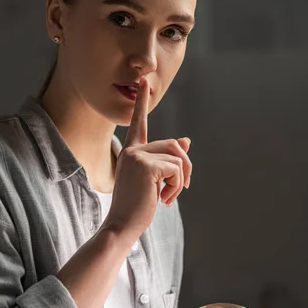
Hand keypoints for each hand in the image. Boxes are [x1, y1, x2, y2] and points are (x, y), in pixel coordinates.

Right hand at [104, 76, 192, 242]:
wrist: (121, 226)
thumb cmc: (136, 206)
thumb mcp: (153, 180)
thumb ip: (168, 159)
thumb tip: (186, 141)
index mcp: (131, 152)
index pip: (138, 123)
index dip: (142, 102)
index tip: (144, 81)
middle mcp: (132, 150)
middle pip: (174, 145)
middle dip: (185, 167)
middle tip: (182, 188)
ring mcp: (137, 156)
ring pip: (178, 158)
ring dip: (180, 180)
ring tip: (168, 197)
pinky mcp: (147, 166)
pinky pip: (176, 170)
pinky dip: (176, 187)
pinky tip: (164, 200)